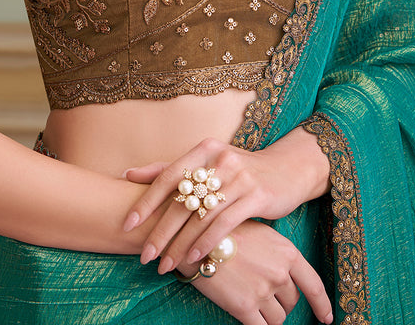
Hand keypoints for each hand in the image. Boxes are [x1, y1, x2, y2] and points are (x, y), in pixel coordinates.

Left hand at [123, 130, 329, 270]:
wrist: (287, 170)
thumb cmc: (240, 171)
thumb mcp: (207, 164)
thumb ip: (170, 169)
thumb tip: (128, 174)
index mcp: (204, 149)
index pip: (167, 175)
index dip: (146, 201)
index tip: (127, 224)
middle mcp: (220, 159)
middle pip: (182, 199)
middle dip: (160, 232)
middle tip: (145, 256)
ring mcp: (240, 177)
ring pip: (201, 216)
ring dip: (181, 244)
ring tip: (166, 265)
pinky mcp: (257, 195)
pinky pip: (225, 222)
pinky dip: (207, 242)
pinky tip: (196, 259)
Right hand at [188, 219, 332, 324]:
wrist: (198, 237)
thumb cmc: (229, 232)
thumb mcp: (262, 234)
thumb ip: (279, 255)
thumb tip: (287, 274)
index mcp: (287, 253)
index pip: (313, 285)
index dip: (322, 305)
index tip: (326, 318)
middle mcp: (279, 273)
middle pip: (292, 301)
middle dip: (282, 302)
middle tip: (264, 293)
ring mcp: (262, 291)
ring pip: (278, 318)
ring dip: (269, 315)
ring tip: (252, 300)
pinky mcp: (244, 307)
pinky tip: (252, 320)